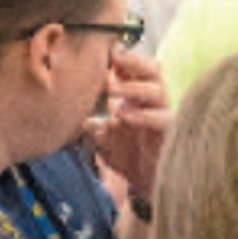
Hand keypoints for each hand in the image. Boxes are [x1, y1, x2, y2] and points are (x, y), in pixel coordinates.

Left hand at [91, 50, 172, 199]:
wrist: (148, 187)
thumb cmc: (130, 156)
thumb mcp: (102, 137)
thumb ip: (88, 123)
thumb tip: (66, 115)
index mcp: (138, 95)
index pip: (133, 67)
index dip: (120, 56)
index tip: (101, 51)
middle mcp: (154, 101)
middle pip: (152, 68)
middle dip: (133, 60)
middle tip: (113, 57)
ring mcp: (165, 115)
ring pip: (158, 90)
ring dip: (133, 87)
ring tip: (110, 89)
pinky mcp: (172, 135)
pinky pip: (164, 118)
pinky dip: (144, 115)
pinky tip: (125, 116)